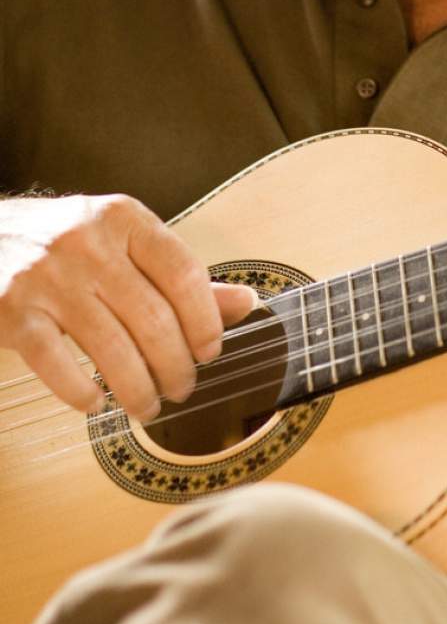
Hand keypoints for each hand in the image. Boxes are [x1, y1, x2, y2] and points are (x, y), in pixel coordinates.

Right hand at [0, 193, 256, 420]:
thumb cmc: (63, 243)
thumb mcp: (123, 241)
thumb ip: (178, 274)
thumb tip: (245, 304)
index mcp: (123, 218)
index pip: (183, 273)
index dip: (206, 321)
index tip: (210, 351)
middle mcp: (87, 242)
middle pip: (153, 318)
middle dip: (176, 366)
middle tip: (182, 388)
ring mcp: (47, 276)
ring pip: (112, 349)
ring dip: (138, 389)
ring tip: (148, 405)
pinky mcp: (12, 310)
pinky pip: (58, 365)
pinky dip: (82, 393)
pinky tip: (95, 401)